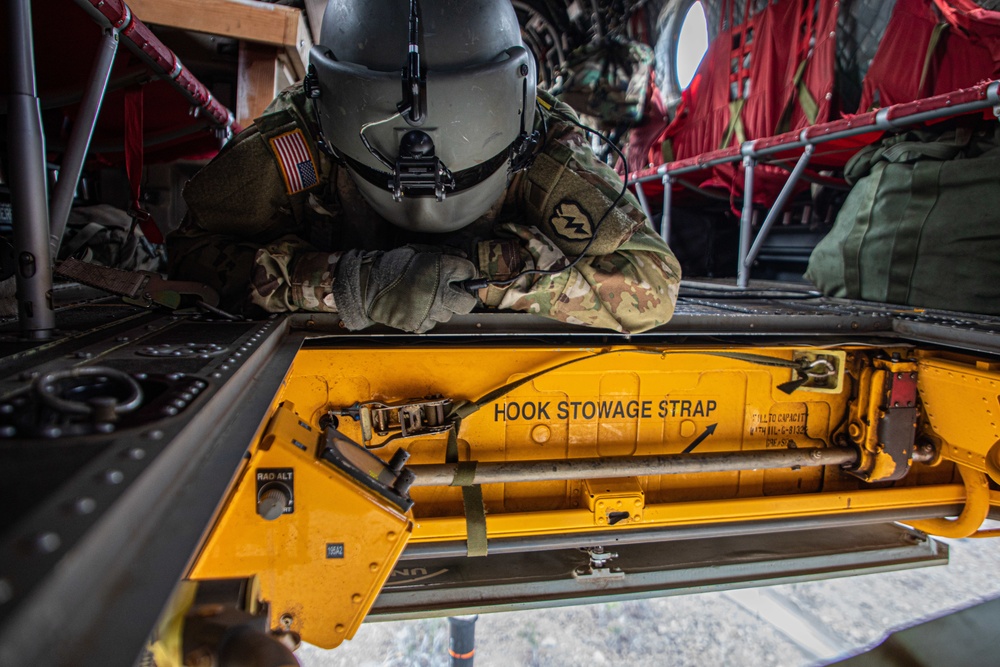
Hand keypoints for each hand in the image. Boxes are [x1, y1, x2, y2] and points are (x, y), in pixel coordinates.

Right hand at [334, 246, 477, 331]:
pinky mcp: (420, 324)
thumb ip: (444, 253)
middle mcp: (440, 291)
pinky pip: (432, 322)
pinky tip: (417, 306)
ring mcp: (430, 310)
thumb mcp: (419, 251)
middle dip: (466, 297)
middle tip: (458, 293)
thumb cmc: (393, 265)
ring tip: (428, 297)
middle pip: (468, 302)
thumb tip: (462, 258)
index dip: (468, 272)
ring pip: (449, 314)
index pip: (469, 271)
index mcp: (441, 269)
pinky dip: (428, 316)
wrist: (369, 285)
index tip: (464, 275)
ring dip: (443, 306)